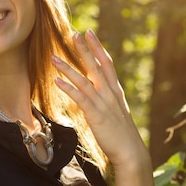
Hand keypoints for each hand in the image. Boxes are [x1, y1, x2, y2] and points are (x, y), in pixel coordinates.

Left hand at [51, 30, 148, 168]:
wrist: (131, 153)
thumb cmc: (121, 134)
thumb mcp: (116, 111)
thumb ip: (107, 98)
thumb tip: (97, 90)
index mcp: (115, 91)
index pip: (106, 63)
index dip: (97, 47)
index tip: (89, 33)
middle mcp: (110, 94)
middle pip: (96, 66)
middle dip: (85, 49)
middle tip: (75, 34)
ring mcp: (103, 104)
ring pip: (84, 81)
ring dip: (68, 68)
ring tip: (54, 57)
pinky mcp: (96, 116)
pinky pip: (80, 99)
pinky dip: (69, 88)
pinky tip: (57, 81)